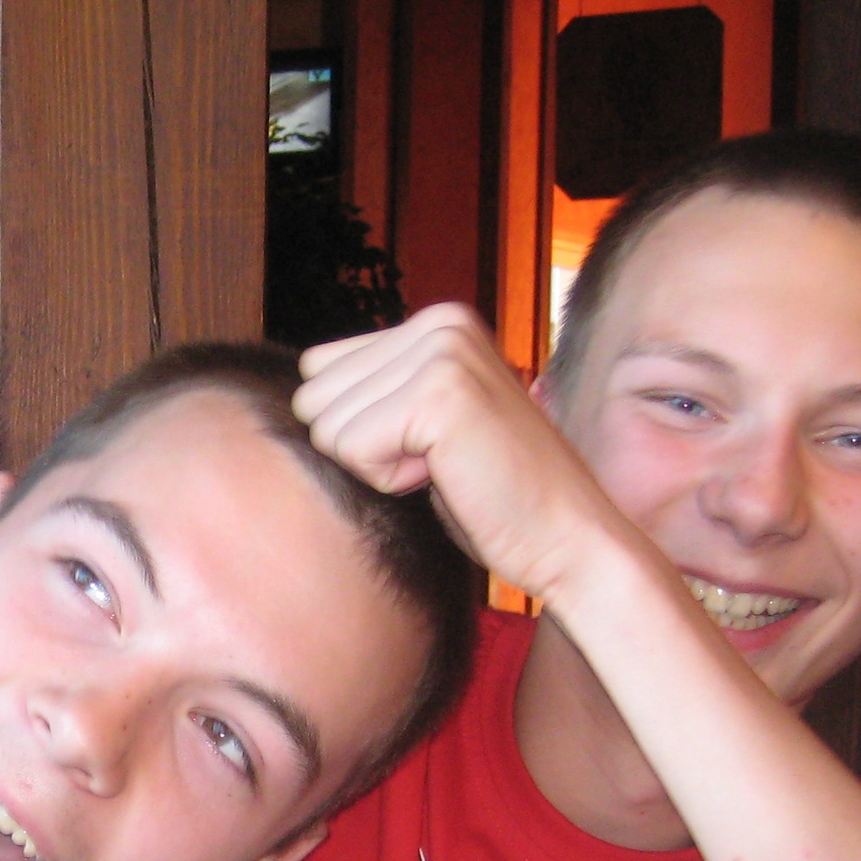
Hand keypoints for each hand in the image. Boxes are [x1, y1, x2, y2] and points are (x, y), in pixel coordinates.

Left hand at [295, 307, 629, 606]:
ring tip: (444, 468)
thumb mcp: (423, 426)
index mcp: (436, 322)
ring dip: (376, 465)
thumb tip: (297, 389)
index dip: (358, 428)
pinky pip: (350, 447)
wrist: (564, 538)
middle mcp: (439, 322)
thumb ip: (376, 392)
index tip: (426, 447)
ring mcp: (442, 351)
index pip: (317, 370)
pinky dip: (387, 479)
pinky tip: (443, 476)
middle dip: (362, 446)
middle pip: (313, 396)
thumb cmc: (490, 496)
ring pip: (326, 424)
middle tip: (436, 462)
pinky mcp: (439, 394)